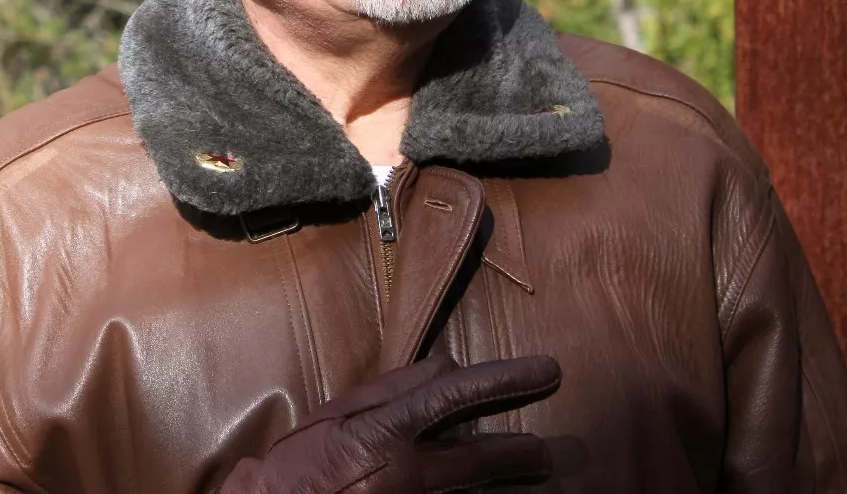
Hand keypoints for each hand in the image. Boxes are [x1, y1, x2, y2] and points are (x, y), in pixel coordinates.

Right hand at [219, 354, 560, 493]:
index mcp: (387, 431)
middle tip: (544, 453)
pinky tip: (478, 491)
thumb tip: (448, 366)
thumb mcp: (342, 412)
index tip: (545, 369)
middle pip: (479, 457)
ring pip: (471, 487)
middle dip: (519, 454)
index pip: (456, 395)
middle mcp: (408, 471)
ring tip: (526, 468)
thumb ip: (396, 388)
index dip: (504, 379)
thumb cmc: (302, 461)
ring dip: (499, 478)